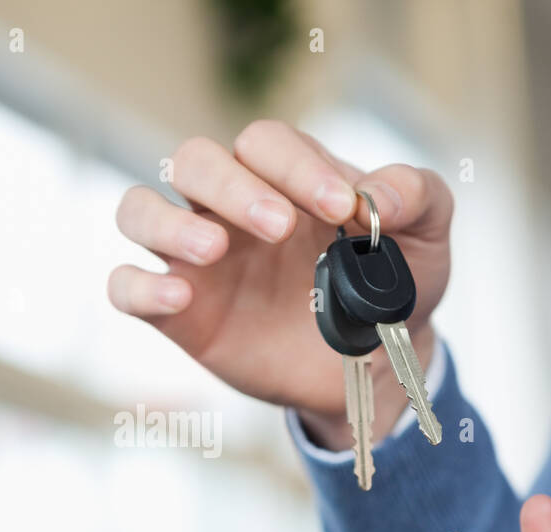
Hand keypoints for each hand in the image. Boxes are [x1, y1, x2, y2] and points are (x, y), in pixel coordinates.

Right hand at [108, 120, 453, 449]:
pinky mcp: (177, 313)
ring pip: (137, 209)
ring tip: (214, 250)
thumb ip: (417, 197)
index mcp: (283, 177)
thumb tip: (376, 195)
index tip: (341, 209)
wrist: (375, 369)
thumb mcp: (426, 240)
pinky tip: (179, 296)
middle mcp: (228, 207)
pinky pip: (124, 286)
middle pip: (192, 160)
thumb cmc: (393, 289)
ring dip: (167, 223)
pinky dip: (139, 285)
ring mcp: (195, 259)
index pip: (264, 142)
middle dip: (231, 186)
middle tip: (281, 229)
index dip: (296, 167)